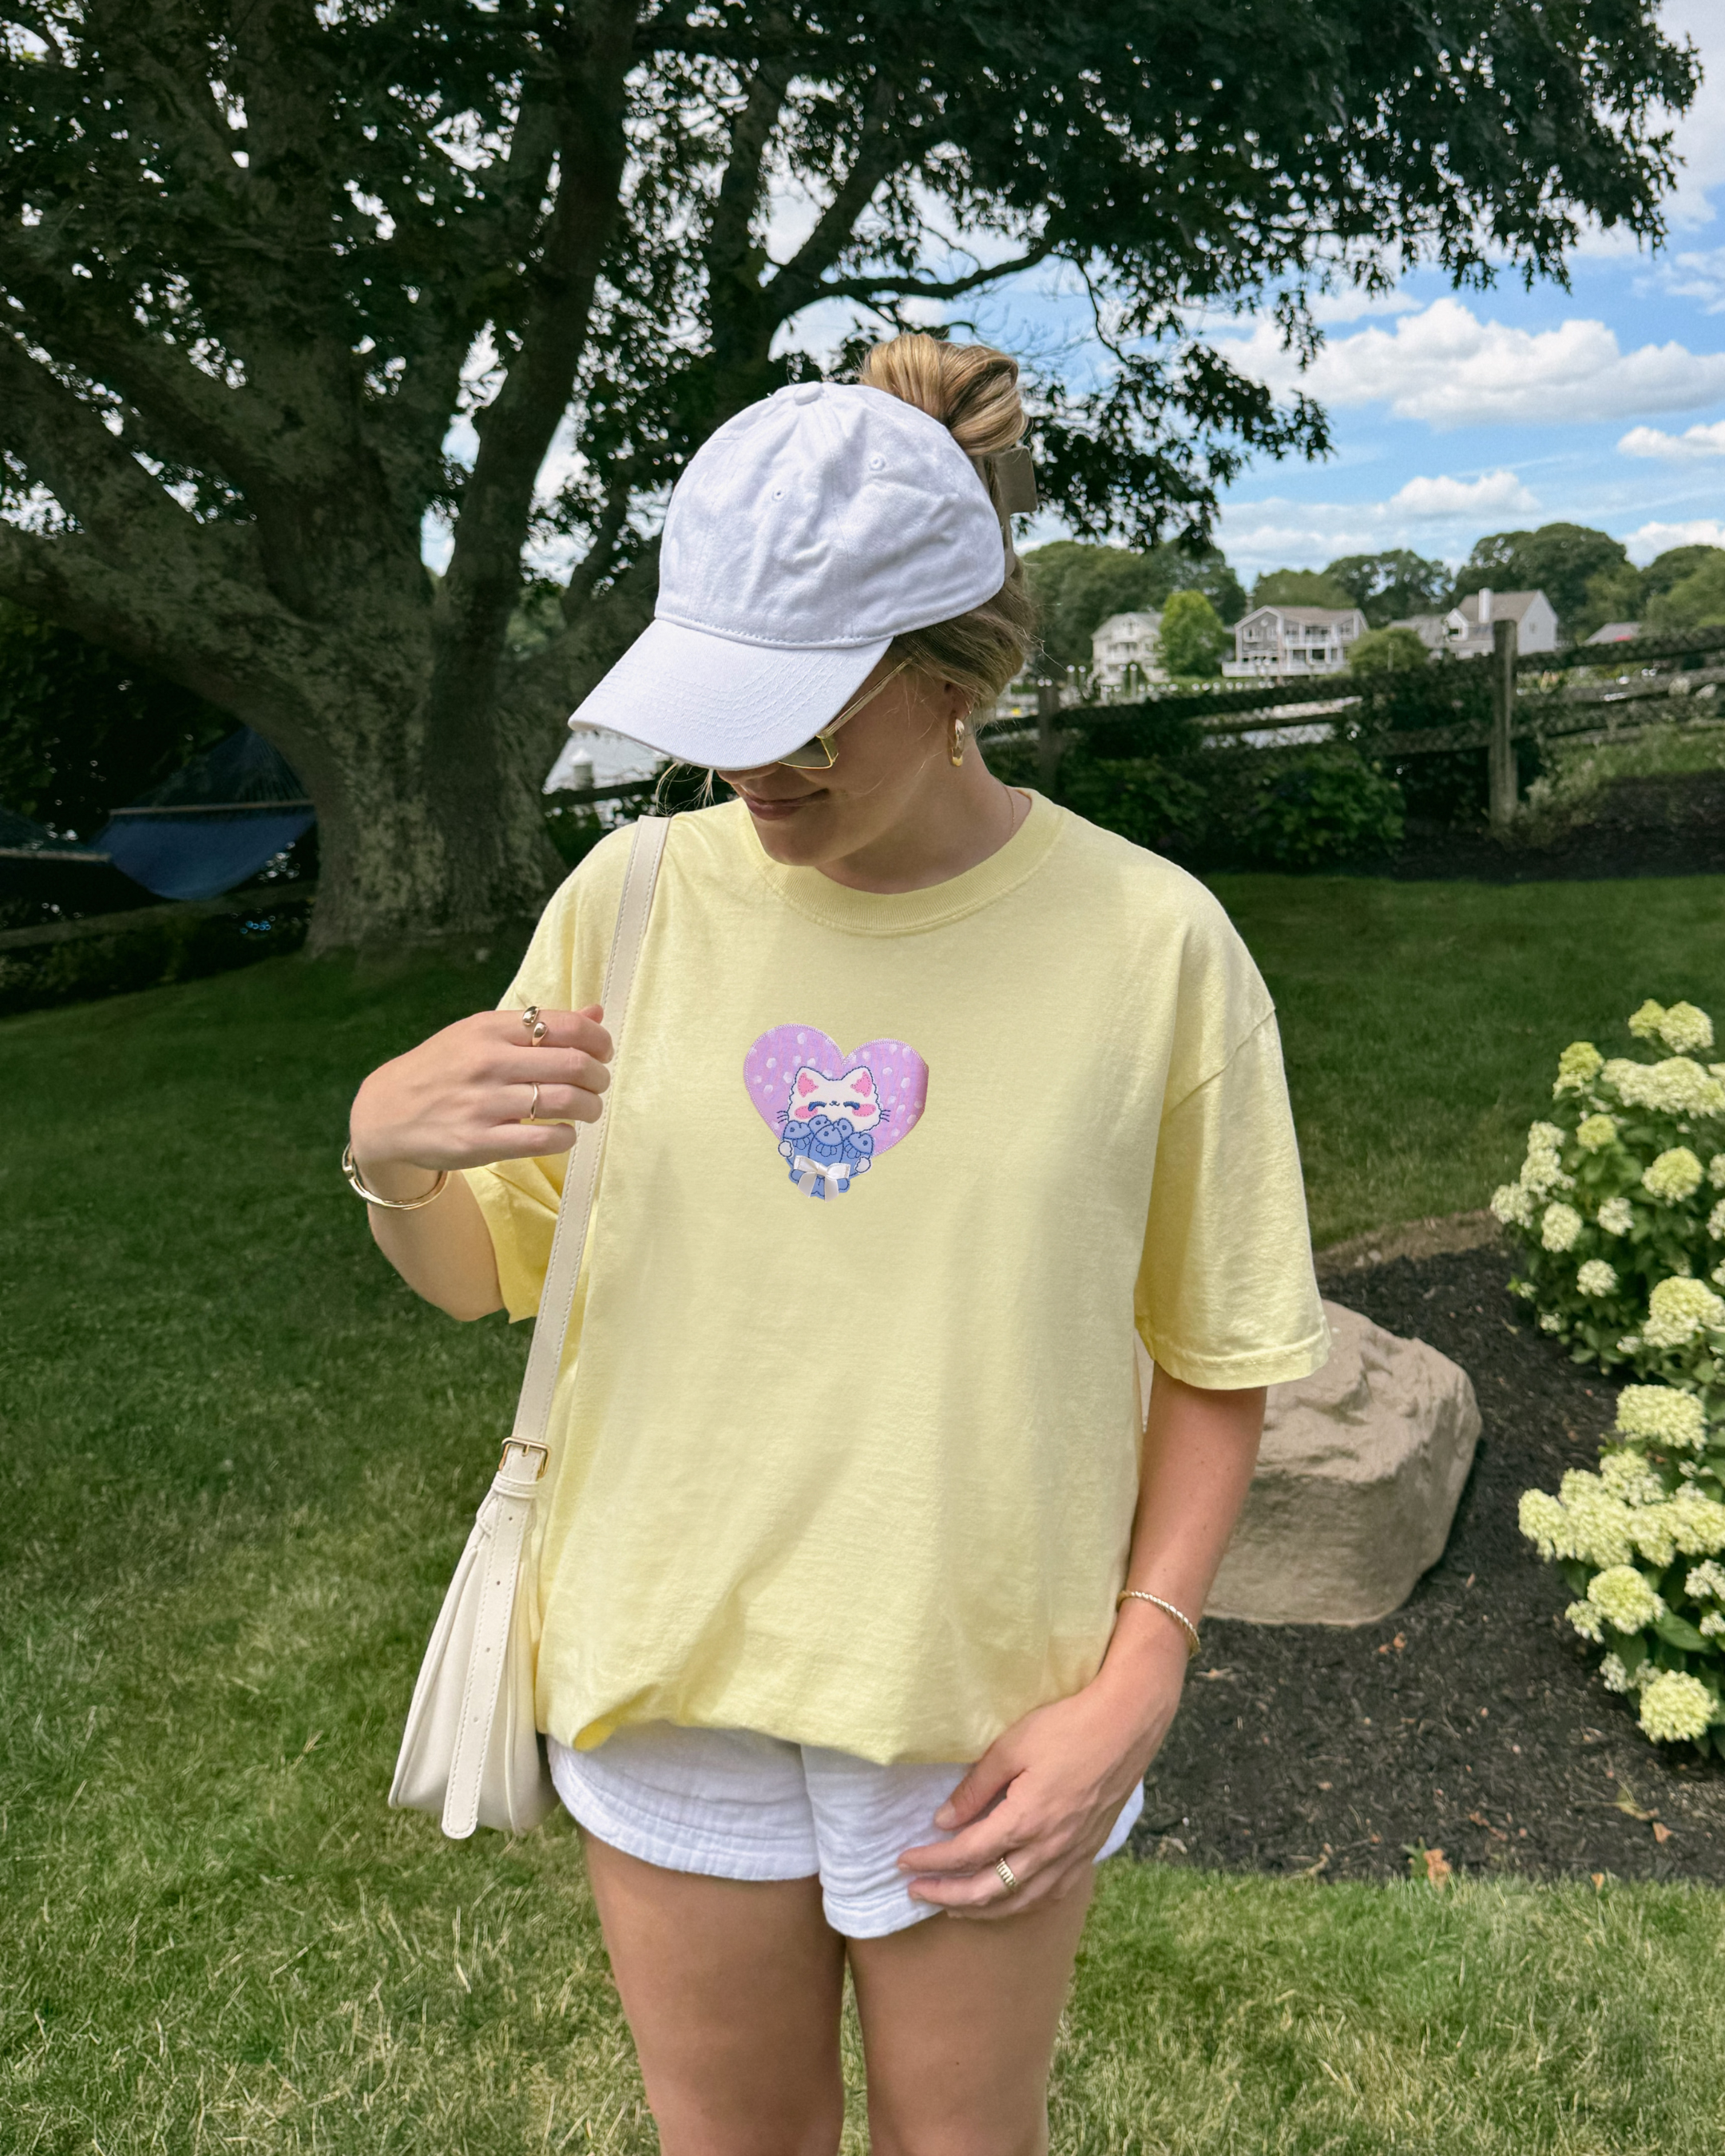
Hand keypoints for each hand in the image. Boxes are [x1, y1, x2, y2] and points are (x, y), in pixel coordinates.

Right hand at [349, 1003, 612, 1177]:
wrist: (386, 1112)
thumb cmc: (443, 1069)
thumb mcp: (481, 1034)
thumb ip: (538, 1025)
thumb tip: (597, 1012)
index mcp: (491, 1028)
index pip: (567, 1026)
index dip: (599, 1041)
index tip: (602, 1053)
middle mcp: (488, 1061)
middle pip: (574, 1064)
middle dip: (599, 1077)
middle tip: (598, 1085)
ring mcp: (483, 1103)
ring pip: (565, 1102)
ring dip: (590, 1108)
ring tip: (587, 1110)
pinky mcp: (479, 1141)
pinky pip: (544, 1140)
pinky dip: (567, 1137)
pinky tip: (563, 1133)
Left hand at [897, 1612, 1188, 1919]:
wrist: (1127, 1726)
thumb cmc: (1068, 1728)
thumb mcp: (1012, 1747)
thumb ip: (976, 1788)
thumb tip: (944, 1821)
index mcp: (1026, 1820)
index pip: (967, 1853)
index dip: (932, 1861)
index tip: (904, 1861)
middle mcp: (1049, 1848)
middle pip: (989, 1890)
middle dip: (947, 1895)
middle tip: (915, 1892)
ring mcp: (1071, 1856)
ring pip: (1020, 1902)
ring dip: (981, 1909)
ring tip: (952, 1906)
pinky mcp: (1087, 1853)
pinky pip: (1048, 1895)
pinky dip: (1019, 1905)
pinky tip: (1006, 1901)